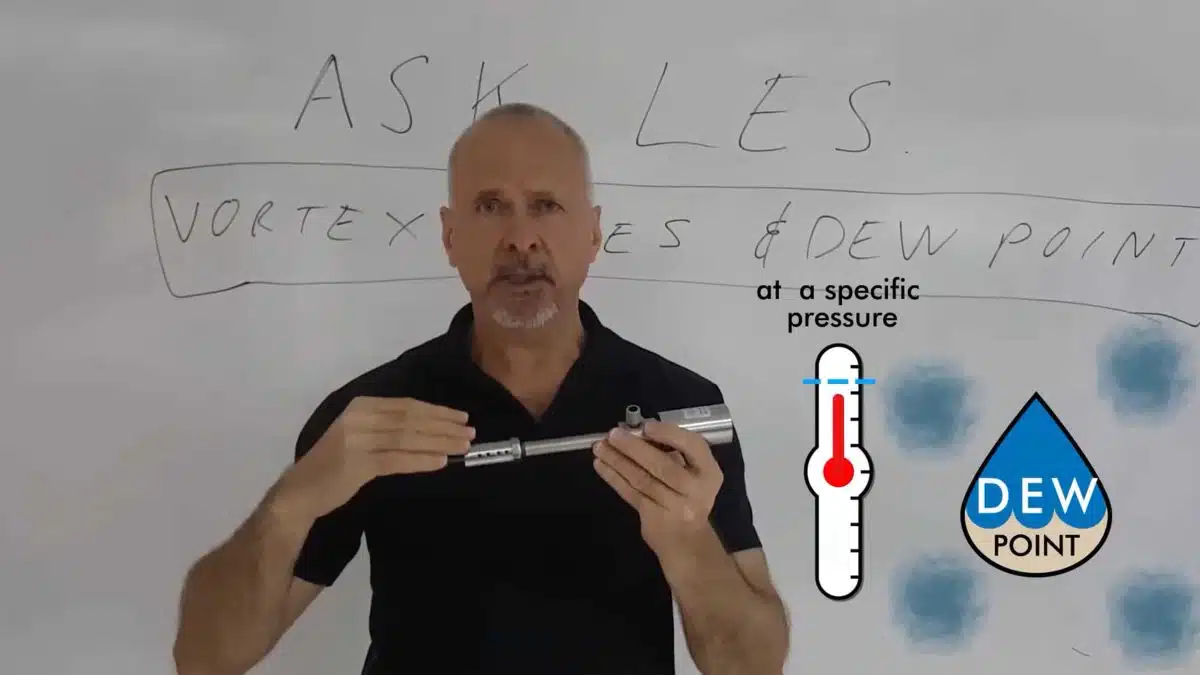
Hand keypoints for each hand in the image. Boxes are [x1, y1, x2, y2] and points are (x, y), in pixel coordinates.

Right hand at [278, 396, 473, 520]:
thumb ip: (387, 427)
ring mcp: (357, 440)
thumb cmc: (334, 465)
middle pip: (411, 419)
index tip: (461, 417)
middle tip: (470, 433)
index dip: (437, 411)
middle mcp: (359, 418)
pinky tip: (441, 462)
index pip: (407, 405)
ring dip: (439, 442)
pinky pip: (397, 460)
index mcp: (361, 406)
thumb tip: (430, 428)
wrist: (300, 490)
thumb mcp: (359, 435)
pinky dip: (421, 460)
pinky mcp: (357, 464)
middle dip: (444, 426)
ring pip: (408, 438)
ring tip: (462, 447)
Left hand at [593, 421, 722, 556]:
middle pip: (662, 466)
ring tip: (599, 447)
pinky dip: (614, 477)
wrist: (688, 539)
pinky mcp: (653, 517)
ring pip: (642, 479)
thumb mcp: (692, 473)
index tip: (646, 426)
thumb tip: (636, 432)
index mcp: (708, 471)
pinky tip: (600, 465)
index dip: (669, 434)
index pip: (693, 446)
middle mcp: (695, 489)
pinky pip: (631, 493)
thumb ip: (672, 453)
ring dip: (617, 461)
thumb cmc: (687, 496)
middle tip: (612, 435)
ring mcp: (674, 506)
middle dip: (634, 447)